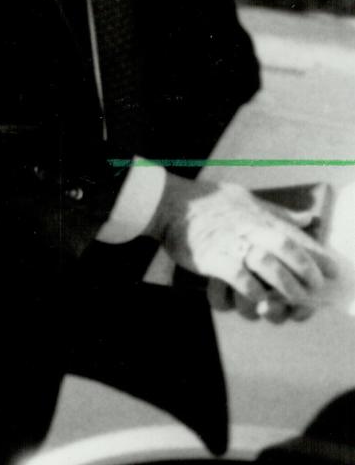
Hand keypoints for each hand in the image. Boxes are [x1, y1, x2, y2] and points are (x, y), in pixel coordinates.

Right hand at [149, 174, 337, 322]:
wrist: (169, 204)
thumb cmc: (207, 201)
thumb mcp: (246, 199)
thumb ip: (277, 212)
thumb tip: (306, 219)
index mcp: (261, 216)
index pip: (300, 238)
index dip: (320, 259)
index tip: (331, 275)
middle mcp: (252, 229)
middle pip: (291, 251)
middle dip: (307, 275)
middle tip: (313, 293)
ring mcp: (233, 243)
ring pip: (269, 268)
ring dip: (284, 289)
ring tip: (290, 303)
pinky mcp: (214, 258)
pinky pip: (241, 279)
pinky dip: (253, 292)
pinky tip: (257, 299)